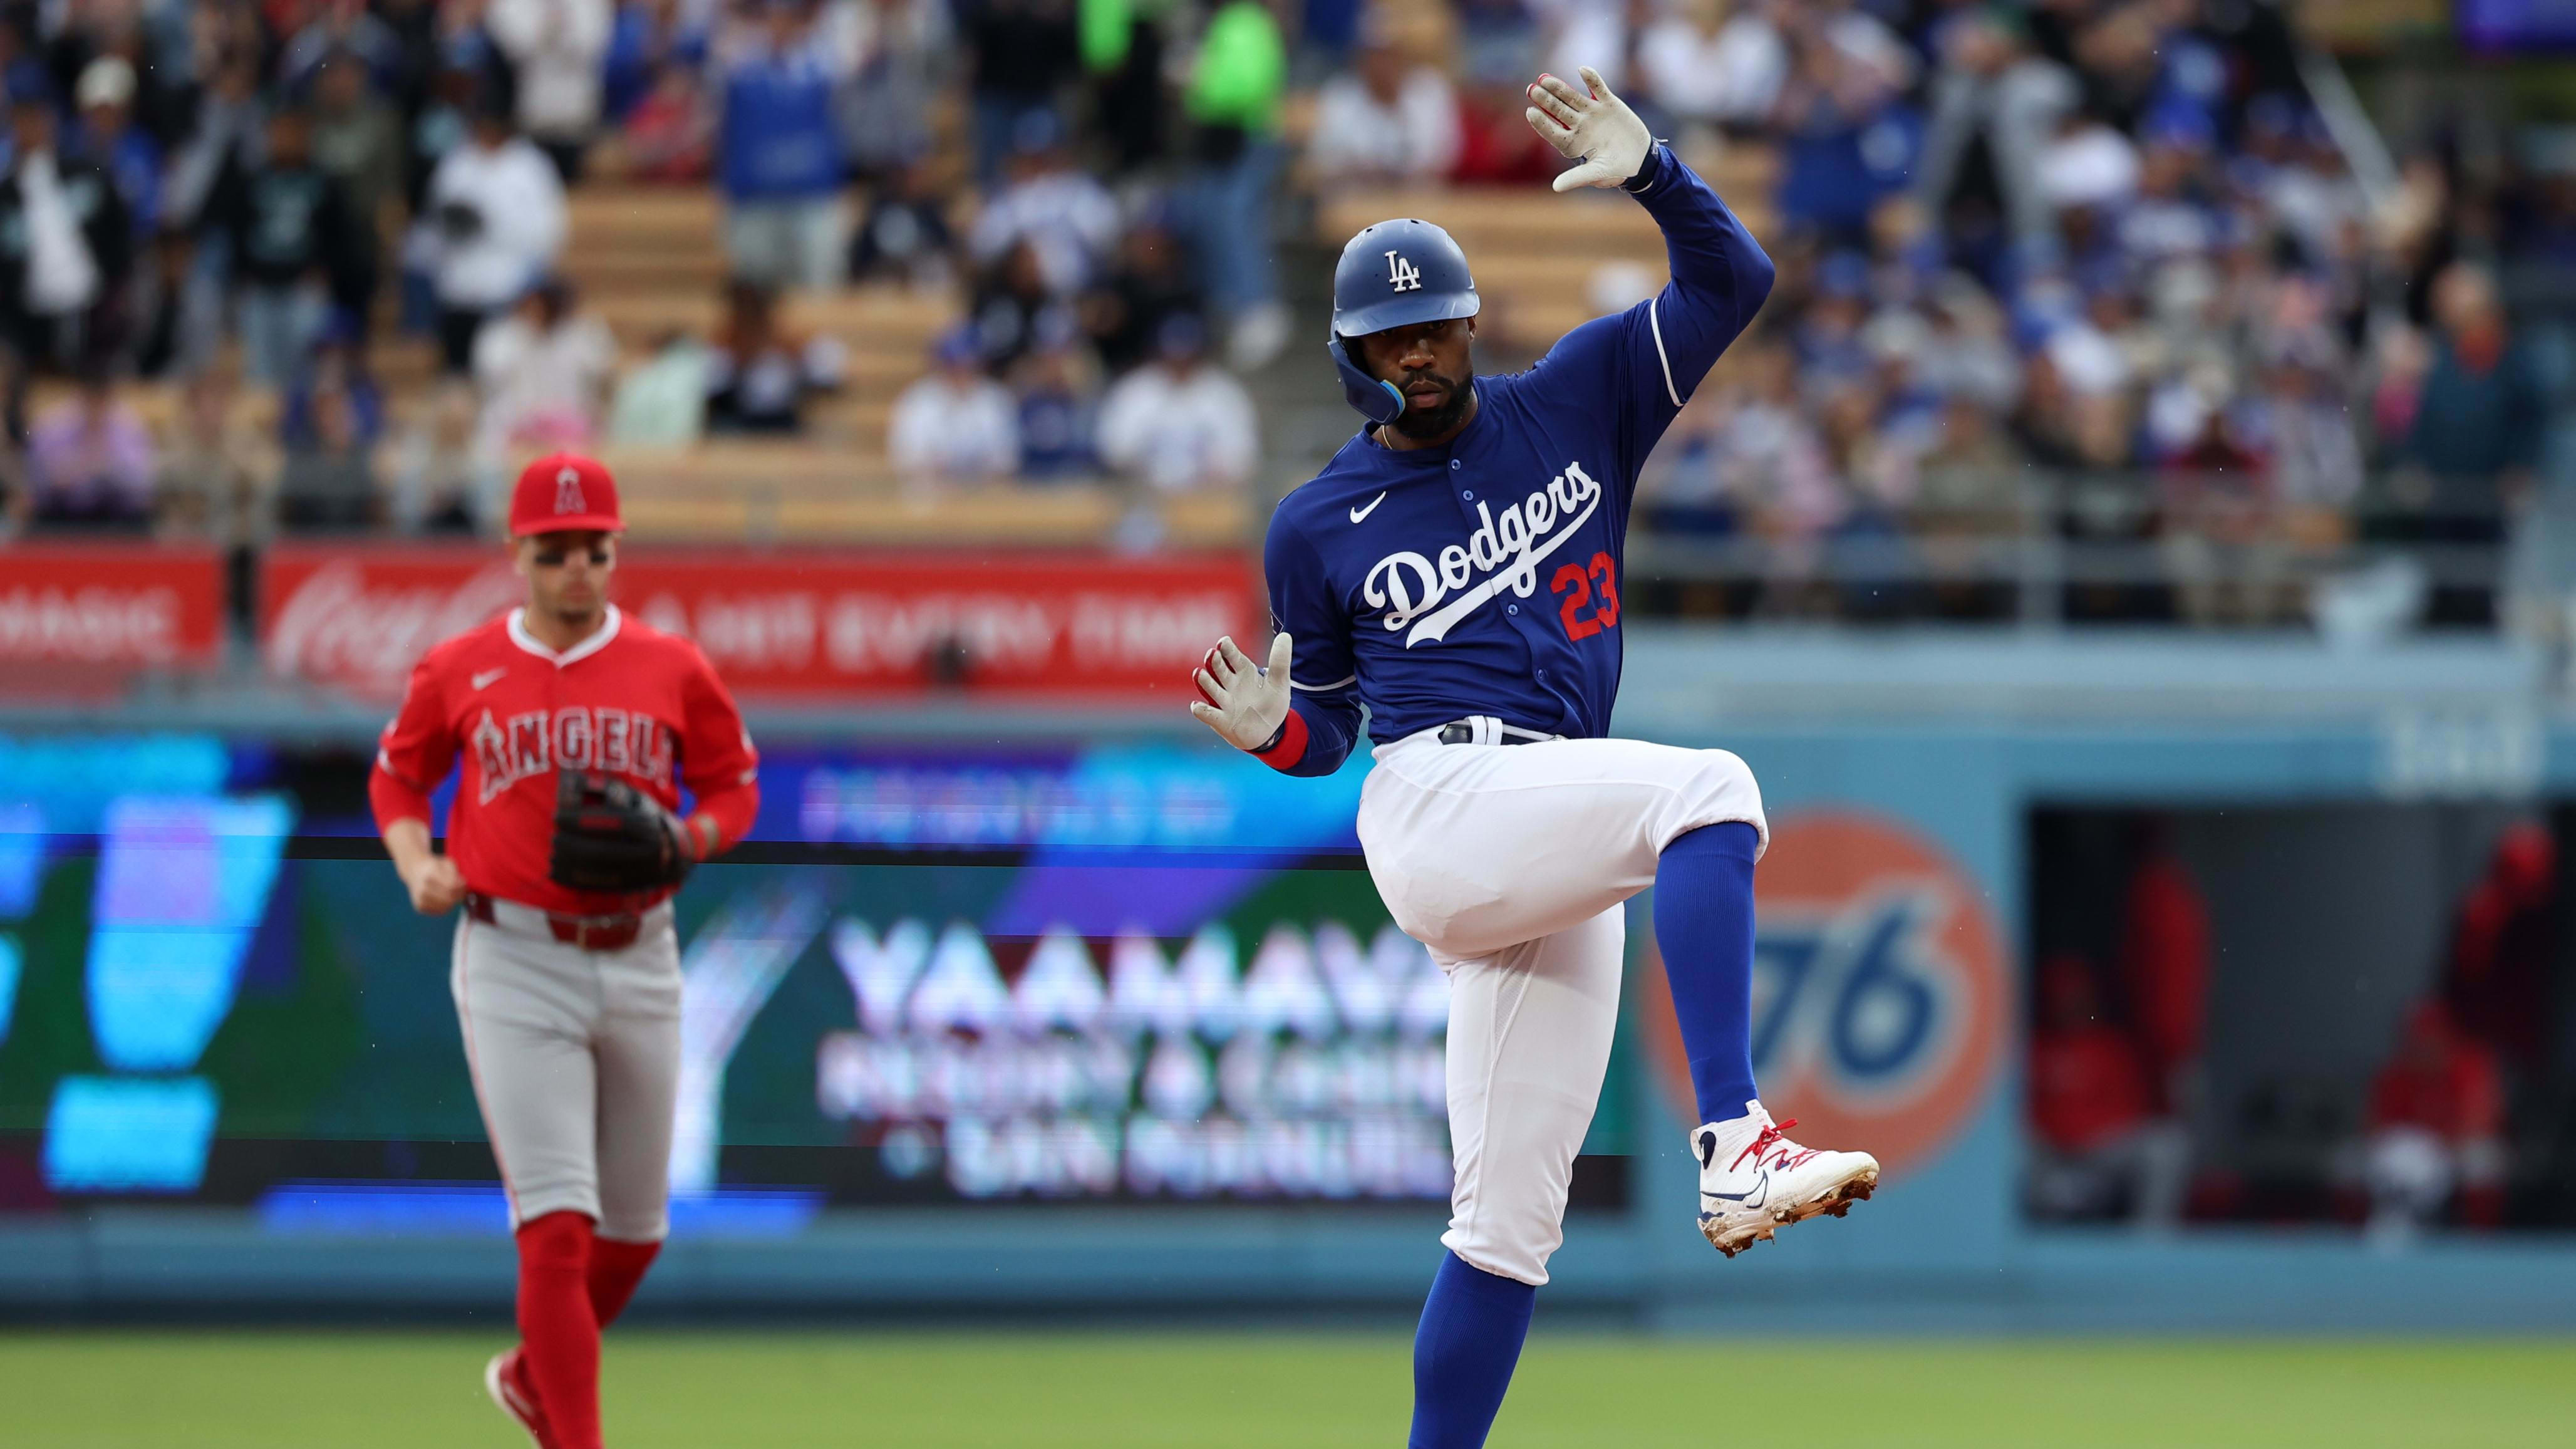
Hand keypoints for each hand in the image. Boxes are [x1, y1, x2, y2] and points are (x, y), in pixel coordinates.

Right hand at [401, 853, 466, 914]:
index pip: (452, 886)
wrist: (415, 871)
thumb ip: (456, 874)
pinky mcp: (419, 907)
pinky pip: (440, 911)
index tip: (464, 884)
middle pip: (449, 898)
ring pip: (446, 907)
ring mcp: (420, 898)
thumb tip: (463, 885)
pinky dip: (446, 907)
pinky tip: (445, 899)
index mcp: (430, 874)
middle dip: (459, 896)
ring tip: (453, 894)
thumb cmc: (435, 867)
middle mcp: (423, 887)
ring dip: (453, 902)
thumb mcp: (446, 863)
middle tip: (462, 892)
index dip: (462, 887)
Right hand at [1189, 633, 1292, 751]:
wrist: (1270, 732)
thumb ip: (1280, 661)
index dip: (1228, 649)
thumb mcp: (1280, 683)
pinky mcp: (1221, 720)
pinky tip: (1197, 706)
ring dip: (1204, 681)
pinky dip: (1202, 710)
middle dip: (1214, 662)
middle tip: (1212, 654)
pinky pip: (1208, 714)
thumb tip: (1285, 636)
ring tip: (1199, 673)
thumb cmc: (1271, 704)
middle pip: (1219, 670)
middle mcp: (1230, 685)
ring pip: (1211, 689)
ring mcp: (1224, 702)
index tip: (1224, 642)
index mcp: (1244, 673)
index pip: (1233, 657)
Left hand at [1526, 67, 1653, 192]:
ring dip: (1560, 87)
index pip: (1553, 132)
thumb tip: (1555, 187)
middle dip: (1545, 100)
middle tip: (1531, 89)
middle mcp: (1579, 126)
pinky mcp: (1608, 104)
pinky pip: (1598, 88)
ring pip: (1572, 97)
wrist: (1640, 159)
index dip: (1541, 123)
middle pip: (1558, 111)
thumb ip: (1577, 177)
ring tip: (1545, 78)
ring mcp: (1592, 114)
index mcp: (1573, 144)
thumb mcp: (1597, 173)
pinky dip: (1592, 79)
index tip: (1530, 112)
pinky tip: (1582, 69)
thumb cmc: (1616, 170)